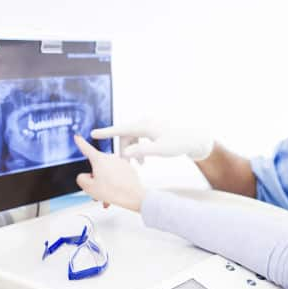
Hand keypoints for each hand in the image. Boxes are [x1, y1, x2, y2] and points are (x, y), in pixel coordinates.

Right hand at [74, 135, 144, 211]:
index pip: (86, 149)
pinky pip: (117, 175)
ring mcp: (120, 162)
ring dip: (105, 183)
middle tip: (96, 191)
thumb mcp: (89, 187)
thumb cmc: (113, 191)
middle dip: (95, 178)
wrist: (134, 196)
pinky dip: (115, 183)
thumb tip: (85, 176)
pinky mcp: (128, 168)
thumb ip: (81, 179)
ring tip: (107, 196)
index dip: (80, 143)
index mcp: (99, 159)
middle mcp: (111, 158)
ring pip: (108, 173)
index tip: (77, 137)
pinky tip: (115, 193)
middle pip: (97, 166)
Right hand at [91, 118, 213, 161]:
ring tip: (138, 165)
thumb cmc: (178, 143)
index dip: (106, 132)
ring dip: (133, 151)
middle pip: (126, 136)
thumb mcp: (159, 150)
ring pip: (133, 139)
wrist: (194, 139)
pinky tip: (143, 160)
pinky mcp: (154, 131)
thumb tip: (125, 154)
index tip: (93, 134)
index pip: (121, 129)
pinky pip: (140, 139)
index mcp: (145, 126)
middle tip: (125, 165)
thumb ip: (141, 151)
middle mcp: (146, 123)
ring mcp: (150, 126)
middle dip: (124, 150)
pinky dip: (139, 149)